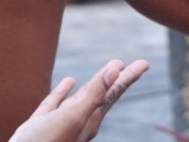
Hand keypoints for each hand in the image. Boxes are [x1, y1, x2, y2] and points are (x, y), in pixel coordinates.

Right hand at [9, 59, 149, 141]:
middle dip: (118, 79)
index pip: (113, 93)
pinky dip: (64, 91)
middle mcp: (80, 121)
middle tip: (132, 65)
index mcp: (89, 119)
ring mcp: (62, 122)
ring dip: (94, 84)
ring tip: (105, 72)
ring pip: (82, 98)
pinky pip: (58, 103)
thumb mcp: (72, 117)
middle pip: (104, 95)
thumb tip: (115, 71)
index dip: (128, 77)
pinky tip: (68, 82)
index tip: (144, 63)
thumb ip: (93, 95)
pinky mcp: (44, 123)